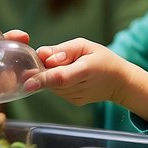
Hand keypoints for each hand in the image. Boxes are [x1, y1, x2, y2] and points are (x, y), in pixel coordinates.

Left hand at [23, 38, 147, 121]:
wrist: (120, 81)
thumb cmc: (103, 59)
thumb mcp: (85, 46)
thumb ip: (63, 50)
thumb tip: (41, 54)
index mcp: (86, 70)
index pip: (60, 77)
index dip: (42, 79)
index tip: (26, 82)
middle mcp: (80, 87)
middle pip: (53, 81)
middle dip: (44, 71)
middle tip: (50, 59)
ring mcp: (77, 97)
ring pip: (53, 86)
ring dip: (51, 76)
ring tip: (66, 66)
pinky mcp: (75, 101)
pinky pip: (58, 90)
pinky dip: (57, 82)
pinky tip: (69, 75)